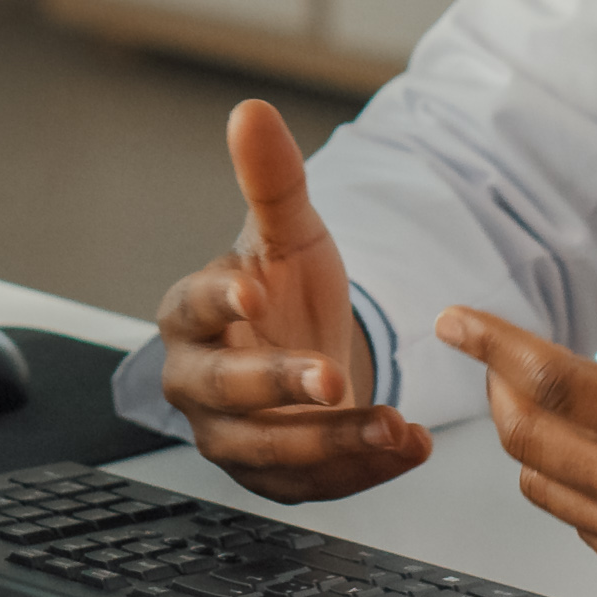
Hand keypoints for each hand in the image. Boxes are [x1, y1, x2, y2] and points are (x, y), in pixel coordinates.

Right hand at [153, 100, 429, 501]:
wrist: (303, 354)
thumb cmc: (281, 292)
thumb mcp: (290, 233)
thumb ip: (272, 177)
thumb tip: (251, 110)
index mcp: (190, 316)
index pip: (193, 308)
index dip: (220, 300)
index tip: (253, 292)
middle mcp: (198, 383)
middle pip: (225, 392)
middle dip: (279, 388)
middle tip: (331, 379)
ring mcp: (230, 437)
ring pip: (269, 450)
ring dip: (334, 442)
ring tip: (394, 426)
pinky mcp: (269, 478)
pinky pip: (310, 486)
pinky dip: (360, 472)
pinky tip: (406, 447)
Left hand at [429, 199, 596, 596]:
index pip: (548, 379)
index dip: (490, 343)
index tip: (453, 320)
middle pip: (527, 437)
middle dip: (503, 389)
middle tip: (504, 359)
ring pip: (543, 488)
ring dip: (533, 443)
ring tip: (551, 404)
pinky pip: (582, 529)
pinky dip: (572, 490)